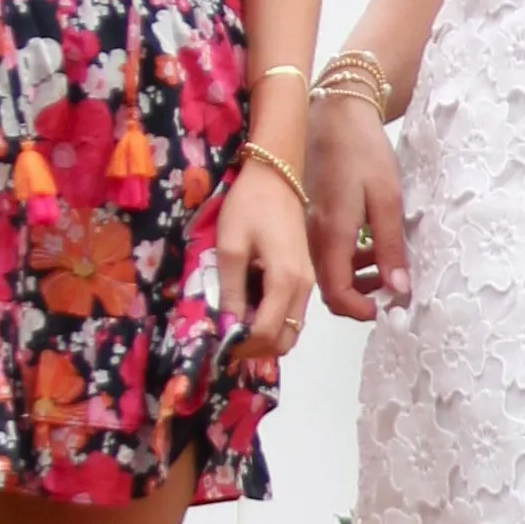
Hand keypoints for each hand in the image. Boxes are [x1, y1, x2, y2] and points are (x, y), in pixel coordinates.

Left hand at [211, 160, 312, 365]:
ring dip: (263, 336)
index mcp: (285, 281)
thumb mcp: (230, 247)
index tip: (217, 342)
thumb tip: (227, 328)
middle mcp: (303, 288)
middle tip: (226, 338)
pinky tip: (248, 308)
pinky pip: (290, 313)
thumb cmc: (250, 205)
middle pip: (284, 340)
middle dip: (255, 348)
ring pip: (290, 329)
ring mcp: (307, 283)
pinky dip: (270, 321)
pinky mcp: (304, 277)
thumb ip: (231, 291)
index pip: (267, 334)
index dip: (241, 346)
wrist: (277, 175)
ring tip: (234, 324)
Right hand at [309, 99, 411, 318]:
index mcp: (331, 235)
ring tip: (387, 263)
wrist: (335, 113)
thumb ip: (391, 246)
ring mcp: (309, 228)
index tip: (387, 308)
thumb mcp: (387, 198)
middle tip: (392, 288)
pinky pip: (326, 253)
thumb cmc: (363, 150)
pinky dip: (348, 259)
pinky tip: (370, 244)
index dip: (361, 310)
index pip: (336, 294)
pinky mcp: (311, 218)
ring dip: (357, 278)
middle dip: (361, 297)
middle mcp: (313, 237)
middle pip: (329, 288)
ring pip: (328, 271)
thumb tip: (399, 289)